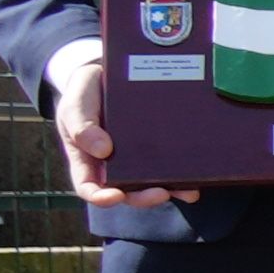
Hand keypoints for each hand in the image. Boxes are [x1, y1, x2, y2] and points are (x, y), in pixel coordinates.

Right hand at [45, 45, 189, 208]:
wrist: (105, 75)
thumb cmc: (83, 94)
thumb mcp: (74, 106)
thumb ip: (81, 127)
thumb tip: (103, 151)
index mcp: (87, 161)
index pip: (90, 188)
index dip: (102, 198)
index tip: (115, 196)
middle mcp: (113, 166)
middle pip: (127, 192)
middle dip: (144, 197)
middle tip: (161, 193)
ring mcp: (136, 159)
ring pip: (152, 183)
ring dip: (171, 190)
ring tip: (189, 190)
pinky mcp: (157, 148)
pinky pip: (170, 164)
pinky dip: (184, 173)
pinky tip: (199, 174)